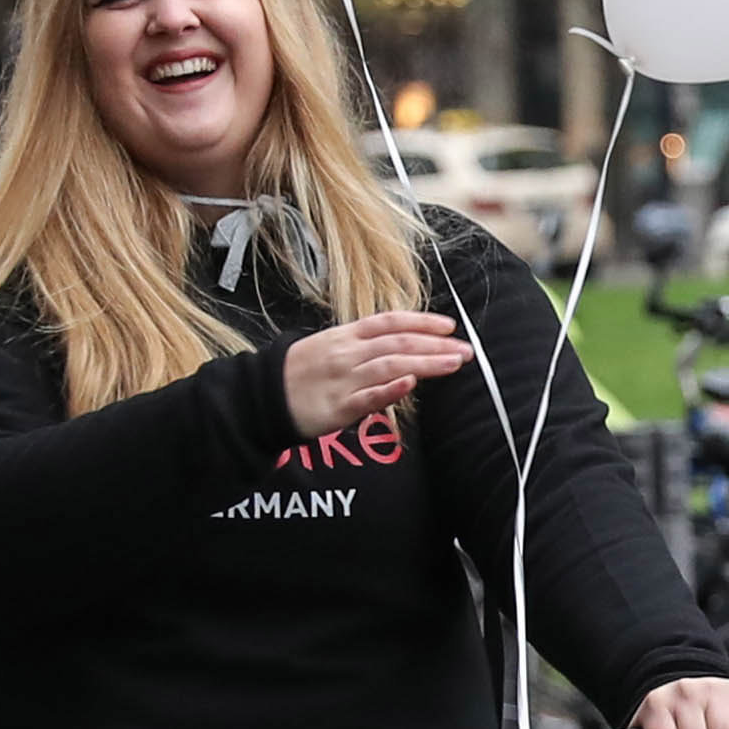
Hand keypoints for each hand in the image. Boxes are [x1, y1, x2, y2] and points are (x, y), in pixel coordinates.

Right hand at [280, 308, 469, 436]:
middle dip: (436, 345)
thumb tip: (399, 346)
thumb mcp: (329, 348)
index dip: (421, 321)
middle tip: (467, 350)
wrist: (262, 398)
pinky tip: (411, 382)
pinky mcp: (338, 407)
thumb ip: (364, 346)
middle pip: (398, 343)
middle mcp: (346, 353)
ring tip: (454, 363)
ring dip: (425, 362)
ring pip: (390, 365)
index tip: (449, 325)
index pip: (389, 322)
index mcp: (345, 336)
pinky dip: (390, 389)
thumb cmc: (300, 374)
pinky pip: (368, 397)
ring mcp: (343, 379)